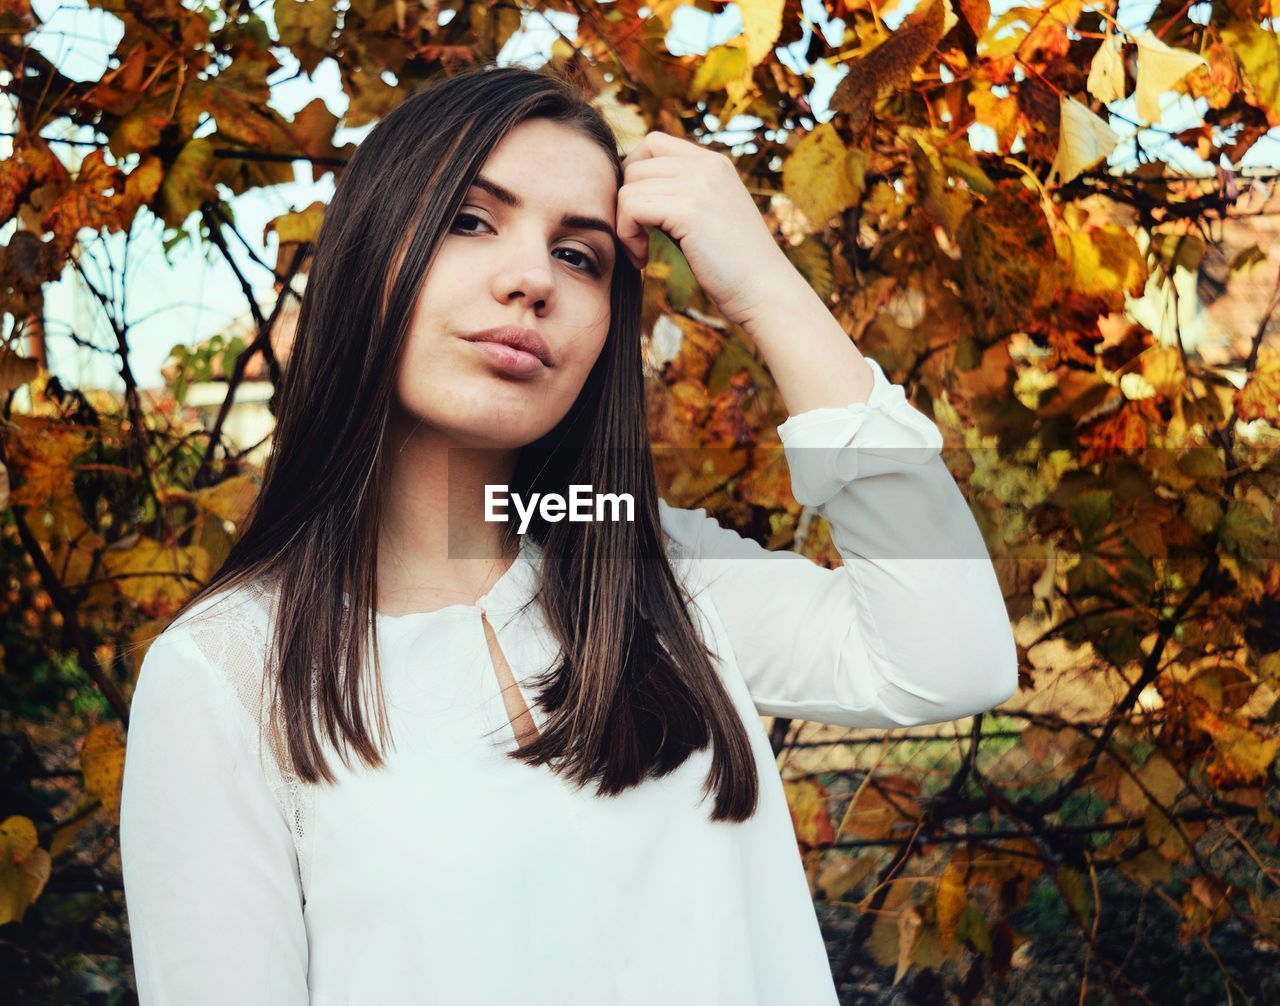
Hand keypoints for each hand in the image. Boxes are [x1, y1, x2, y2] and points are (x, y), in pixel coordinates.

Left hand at [616, 131, 794, 328]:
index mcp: (714, 163)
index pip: (654, 143)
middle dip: (625, 203)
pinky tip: (642, 258)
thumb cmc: (736, 265)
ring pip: (628, 187)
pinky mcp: (687, 210)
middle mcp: (706, 166)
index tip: (639, 213)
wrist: (764, 289)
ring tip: (640, 252)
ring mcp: (698, 185)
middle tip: (635, 238)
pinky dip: (626, 235)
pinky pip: (631, 208)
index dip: (634, 176)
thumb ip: (682, 195)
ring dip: (624, 224)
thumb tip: (633, 193)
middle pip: (635, 165)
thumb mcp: (711, 215)